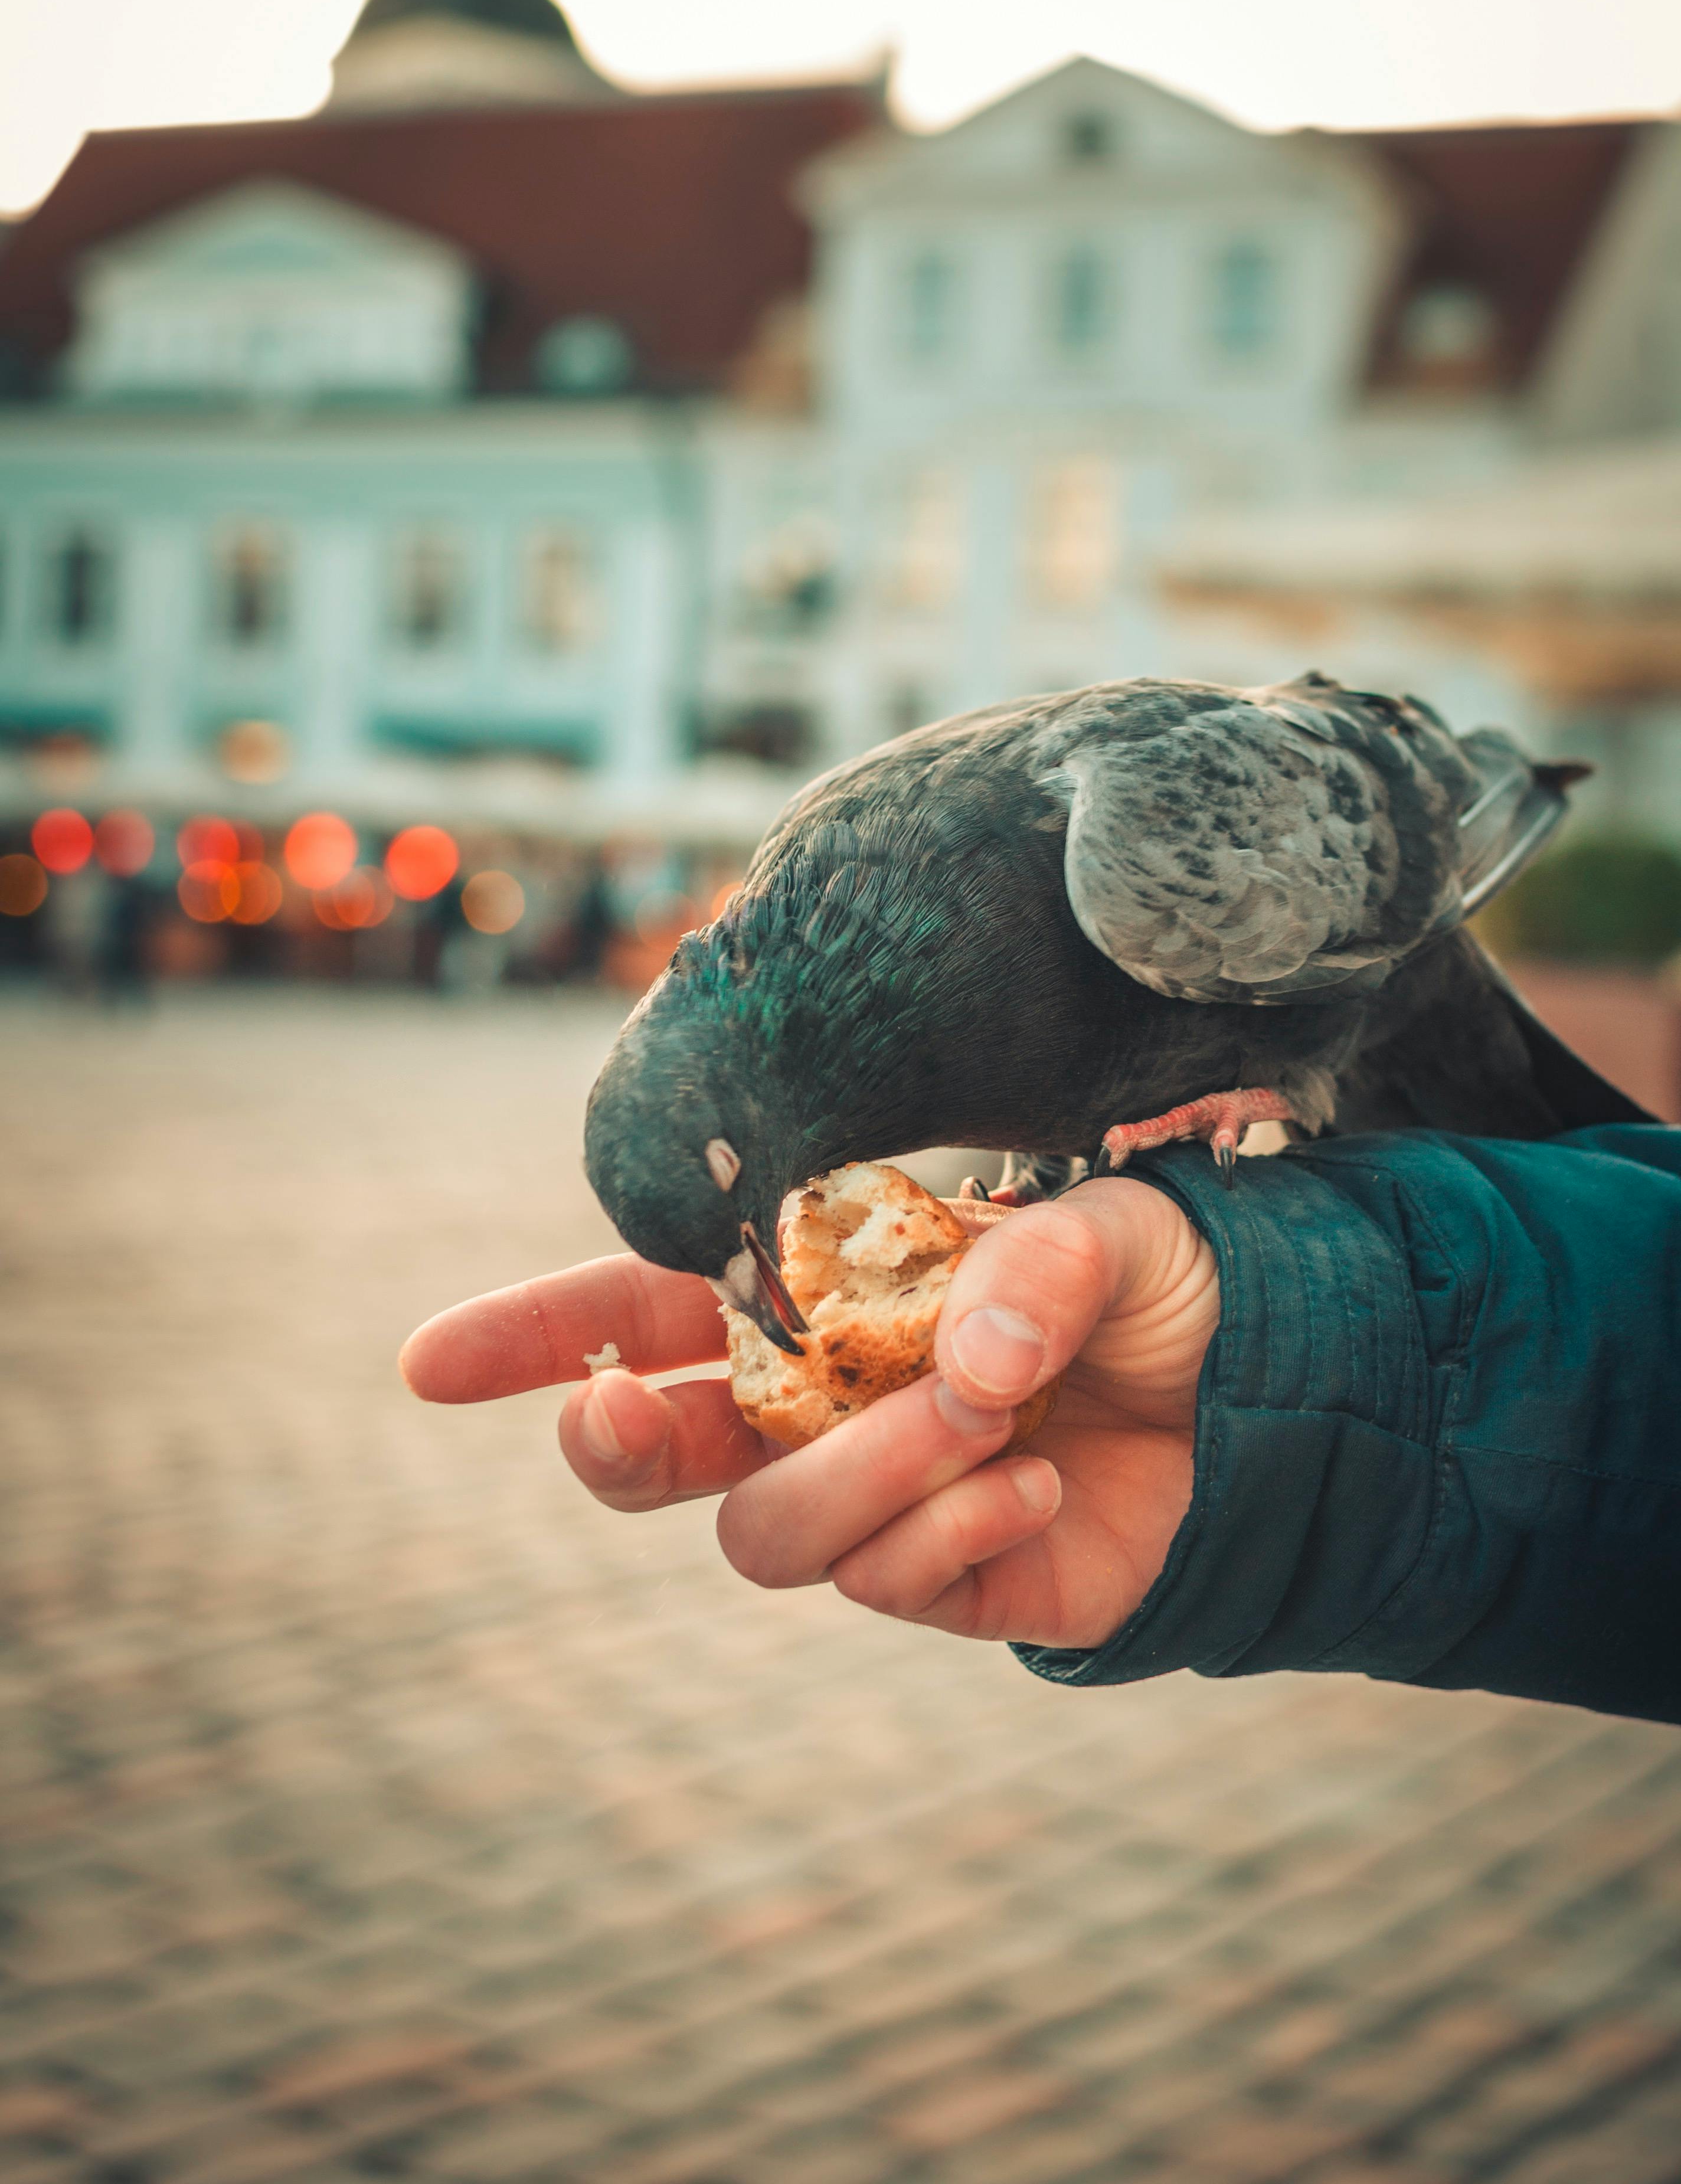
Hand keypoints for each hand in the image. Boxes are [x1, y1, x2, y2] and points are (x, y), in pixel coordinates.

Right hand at [400, 1179, 1218, 1649]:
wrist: (1278, 1388)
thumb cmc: (1167, 1284)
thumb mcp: (1115, 1229)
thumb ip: (1036, 1268)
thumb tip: (962, 1369)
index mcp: (817, 1295)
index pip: (648, 1308)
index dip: (534, 1337)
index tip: (429, 1364)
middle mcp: (818, 1405)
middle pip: (652, 1456)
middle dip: (609, 1446)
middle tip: (624, 1419)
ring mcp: (873, 1500)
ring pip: (766, 1533)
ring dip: (858, 1472)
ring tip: (985, 1420)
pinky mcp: (945, 1581)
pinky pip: (885, 1585)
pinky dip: (950, 1533)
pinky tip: (1036, 1486)